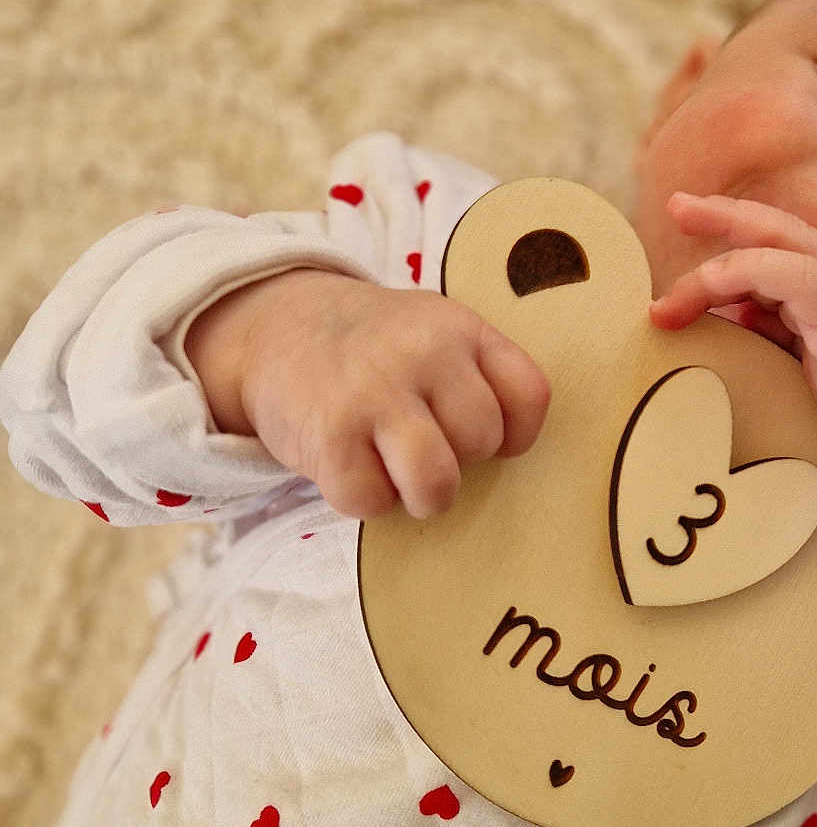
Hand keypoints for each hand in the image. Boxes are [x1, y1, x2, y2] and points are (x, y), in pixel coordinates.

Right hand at [185, 269, 549, 517]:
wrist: (278, 325)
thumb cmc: (378, 349)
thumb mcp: (437, 331)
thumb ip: (480, 375)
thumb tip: (511, 454)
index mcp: (461, 329)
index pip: (529, 395)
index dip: (517, 433)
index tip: (490, 438)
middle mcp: (422, 354)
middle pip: (481, 441)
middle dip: (461, 459)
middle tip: (427, 445)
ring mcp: (373, 392)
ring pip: (436, 482)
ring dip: (425, 496)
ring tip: (402, 476)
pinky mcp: (327, 435)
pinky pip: (371, 501)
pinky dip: (364, 499)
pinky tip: (353, 466)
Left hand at [648, 194, 816, 478]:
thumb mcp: (813, 359)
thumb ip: (778, 327)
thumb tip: (732, 309)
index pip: (777, 248)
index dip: (732, 241)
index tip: (688, 261)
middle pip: (776, 227)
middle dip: (722, 215)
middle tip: (675, 206)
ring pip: (779, 245)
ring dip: (718, 261)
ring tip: (670, 294)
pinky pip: (794, 274)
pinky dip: (747, 273)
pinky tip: (712, 288)